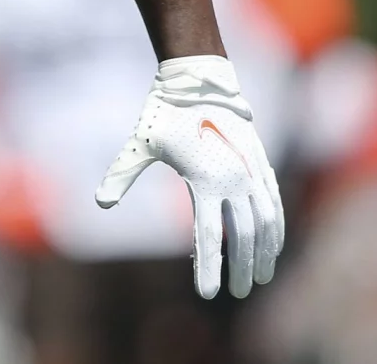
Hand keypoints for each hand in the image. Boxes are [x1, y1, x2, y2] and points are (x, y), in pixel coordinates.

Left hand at [94, 55, 283, 298]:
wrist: (198, 81)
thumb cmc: (165, 114)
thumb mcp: (140, 144)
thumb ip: (122, 174)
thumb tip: (100, 203)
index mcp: (204, 181)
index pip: (209, 237)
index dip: (210, 269)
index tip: (209, 295)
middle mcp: (233, 180)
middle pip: (243, 237)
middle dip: (241, 269)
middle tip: (237, 294)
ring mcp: (251, 172)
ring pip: (265, 222)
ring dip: (264, 252)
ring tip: (260, 277)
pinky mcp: (260, 164)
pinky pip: (273, 203)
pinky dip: (276, 227)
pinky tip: (273, 244)